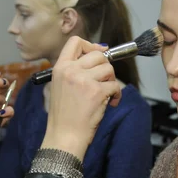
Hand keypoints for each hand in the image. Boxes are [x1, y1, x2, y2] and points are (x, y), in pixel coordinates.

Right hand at [42, 36, 121, 159]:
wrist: (64, 135)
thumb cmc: (64, 115)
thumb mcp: (60, 86)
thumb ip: (75, 70)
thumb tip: (99, 54)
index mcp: (60, 68)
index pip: (75, 41)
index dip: (91, 45)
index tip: (99, 53)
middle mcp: (71, 70)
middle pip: (98, 54)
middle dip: (106, 66)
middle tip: (105, 80)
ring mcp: (84, 80)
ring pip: (108, 69)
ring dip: (112, 81)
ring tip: (108, 94)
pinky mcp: (97, 92)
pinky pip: (115, 86)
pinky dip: (117, 95)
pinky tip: (111, 103)